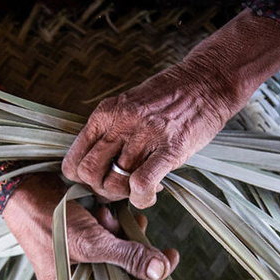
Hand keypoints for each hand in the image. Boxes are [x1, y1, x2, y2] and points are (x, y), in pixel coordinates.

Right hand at [3, 174, 178, 279]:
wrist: (22, 188)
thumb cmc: (48, 219)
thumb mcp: (91, 241)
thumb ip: (127, 257)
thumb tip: (161, 271)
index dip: (148, 275)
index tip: (171, 256)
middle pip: (121, 272)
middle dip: (128, 246)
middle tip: (126, 225)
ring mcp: (75, 260)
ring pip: (115, 252)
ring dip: (119, 231)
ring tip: (105, 213)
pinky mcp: (78, 240)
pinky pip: (105, 238)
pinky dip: (110, 224)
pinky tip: (103, 210)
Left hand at [62, 9, 279, 208]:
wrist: (206, 81)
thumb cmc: (167, 99)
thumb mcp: (126, 107)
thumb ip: (107, 133)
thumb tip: (91, 169)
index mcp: (104, 114)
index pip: (73, 160)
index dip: (81, 179)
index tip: (97, 180)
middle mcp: (120, 124)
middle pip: (90, 174)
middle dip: (101, 190)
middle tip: (118, 189)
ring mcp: (144, 136)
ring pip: (115, 183)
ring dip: (125, 195)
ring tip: (138, 189)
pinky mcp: (169, 148)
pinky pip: (142, 184)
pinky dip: (142, 198)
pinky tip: (150, 194)